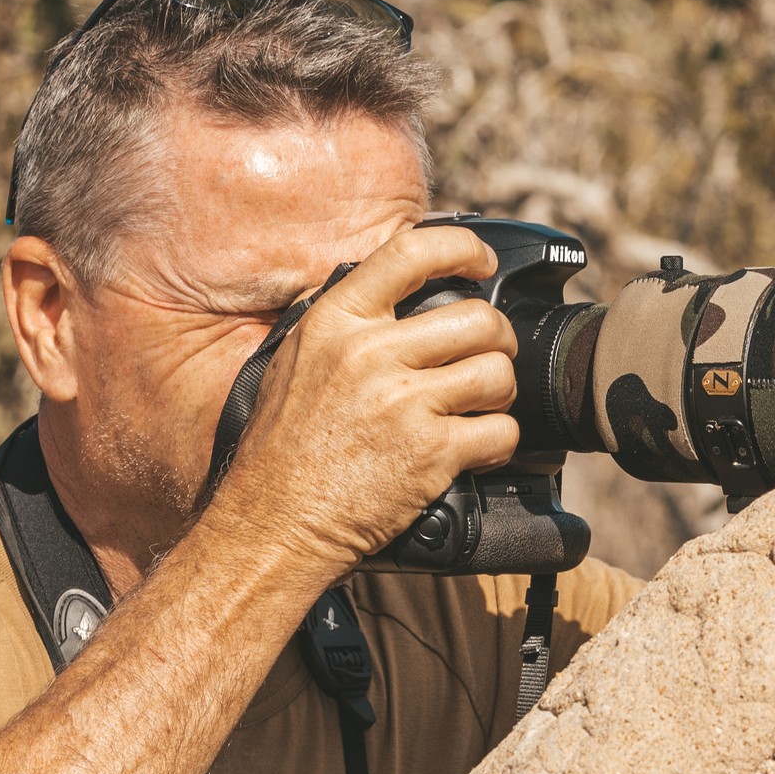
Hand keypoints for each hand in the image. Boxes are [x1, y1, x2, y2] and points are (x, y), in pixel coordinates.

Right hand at [204, 223, 520, 572]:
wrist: (273, 523)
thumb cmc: (280, 450)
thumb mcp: (293, 361)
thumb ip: (339, 321)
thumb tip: (384, 286)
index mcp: (335, 322)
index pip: (411, 252)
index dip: (463, 250)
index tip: (482, 262)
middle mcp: (369, 354)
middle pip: (478, 319)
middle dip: (497, 340)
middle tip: (487, 358)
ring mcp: (402, 403)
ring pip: (497, 373)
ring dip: (500, 393)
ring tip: (479, 407)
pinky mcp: (430, 453)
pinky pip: (501, 431)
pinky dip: (499, 443)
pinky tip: (476, 450)